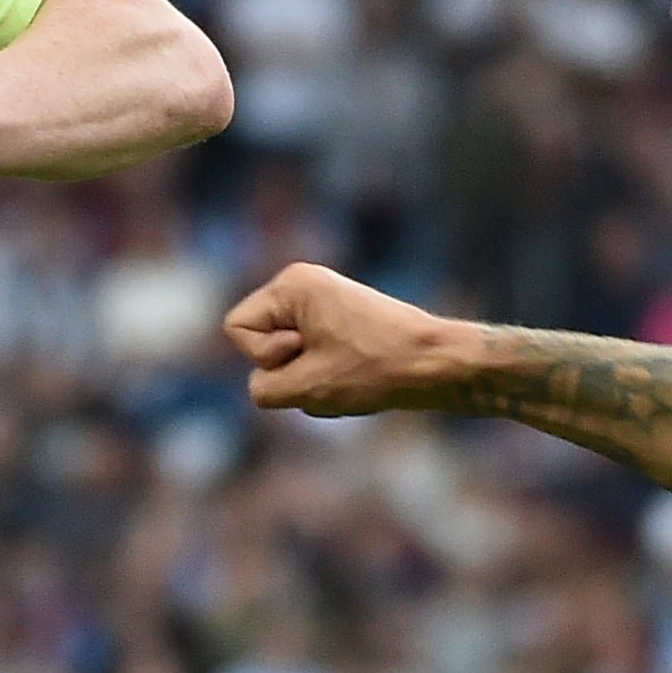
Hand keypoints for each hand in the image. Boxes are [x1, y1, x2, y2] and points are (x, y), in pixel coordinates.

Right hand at [226, 260, 454, 416]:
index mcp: (292, 285)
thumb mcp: (305, 387)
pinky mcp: (336, 324)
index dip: (264, 353)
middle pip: (256, 342)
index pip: (236, 327)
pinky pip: (304, 359)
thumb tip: (263, 384)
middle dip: (286, 367)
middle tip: (330, 365)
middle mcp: (302, 285)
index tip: (306, 352)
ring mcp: (320, 303)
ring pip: (282, 358)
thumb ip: (263, 387)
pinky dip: (322, 376)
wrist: (435, 363)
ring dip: (306, 377)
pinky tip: (353, 376)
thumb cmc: (374, 369)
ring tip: (346, 373)